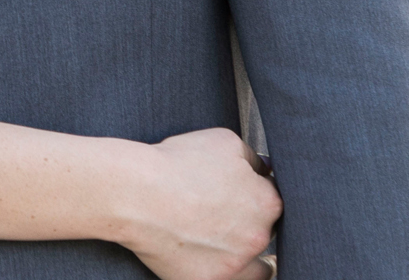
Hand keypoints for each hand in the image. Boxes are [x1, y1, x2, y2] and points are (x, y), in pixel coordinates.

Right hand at [114, 128, 280, 279]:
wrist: (135, 194)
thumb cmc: (176, 164)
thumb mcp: (224, 141)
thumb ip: (253, 159)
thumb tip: (262, 170)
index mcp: (267, 202)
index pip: (272, 201)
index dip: (254, 195)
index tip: (238, 193)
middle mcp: (257, 237)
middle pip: (263, 233)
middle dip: (248, 224)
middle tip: (221, 214)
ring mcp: (235, 263)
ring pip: (254, 266)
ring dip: (242, 254)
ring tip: (218, 240)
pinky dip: (220, 269)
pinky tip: (206, 256)